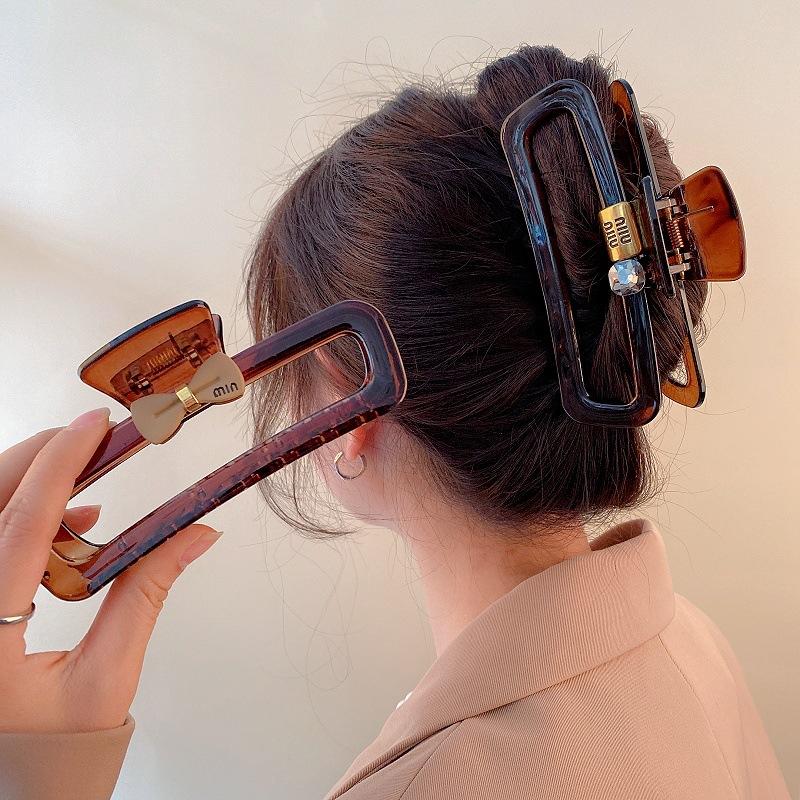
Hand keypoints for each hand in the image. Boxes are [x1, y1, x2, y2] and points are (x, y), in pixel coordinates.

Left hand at [0, 407, 221, 733]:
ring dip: (31, 489)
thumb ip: (147, 594)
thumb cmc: (55, 747)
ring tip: (88, 500)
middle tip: (88, 439)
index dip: (59, 465)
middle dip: (37, 459)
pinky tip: (67, 528)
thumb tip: (195, 535)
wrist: (18, 780)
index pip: (21, 524)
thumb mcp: (107, 674)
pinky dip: (25, 518)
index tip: (92, 426)